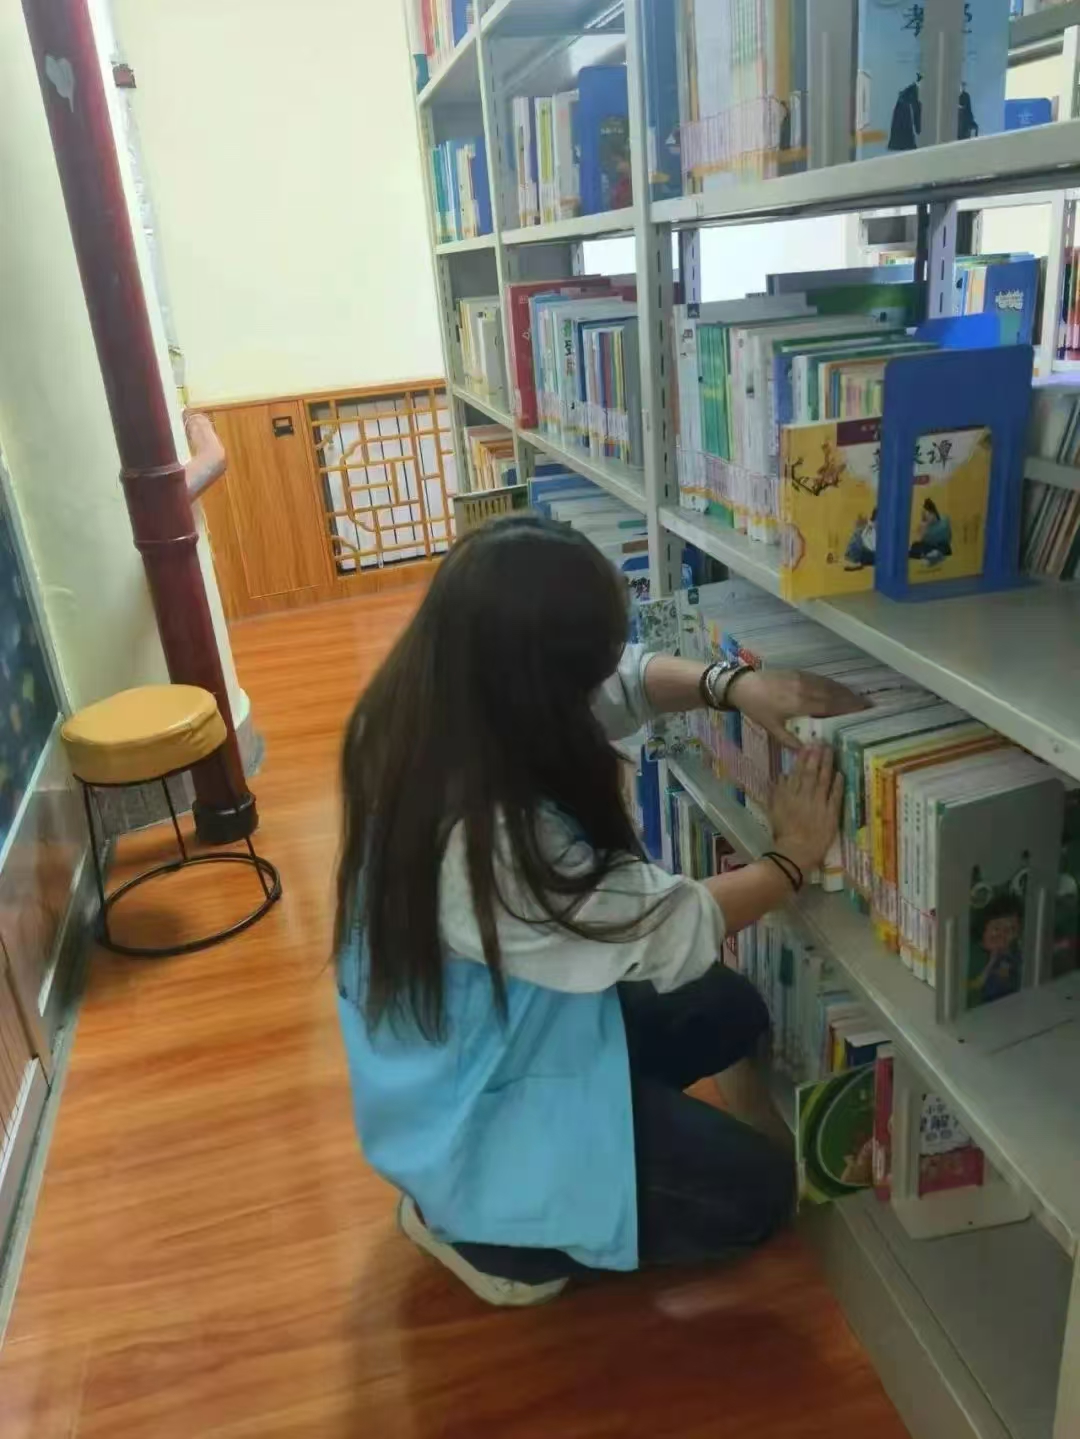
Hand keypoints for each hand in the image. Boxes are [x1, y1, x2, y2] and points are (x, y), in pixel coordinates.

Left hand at [729, 669, 867, 748]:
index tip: (864, 712)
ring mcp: (803, 679)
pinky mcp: (799, 673)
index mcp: (800, 704)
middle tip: (869, 707)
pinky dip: (833, 685)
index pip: (830, 706)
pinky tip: (840, 690)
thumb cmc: (757, 708)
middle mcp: (805, 689)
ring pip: (830, 685)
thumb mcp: (772, 728)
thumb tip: (807, 752)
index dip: (848, 709)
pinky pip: (821, 679)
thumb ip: (790, 741)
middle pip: (834, 695)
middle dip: (852, 700)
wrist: (743, 685)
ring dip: (846, 692)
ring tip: (860, 700)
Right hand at [769, 745, 842, 873]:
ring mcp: (819, 805)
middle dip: (817, 757)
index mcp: (790, 795)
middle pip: (812, 773)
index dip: (803, 758)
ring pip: (824, 781)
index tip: (808, 745)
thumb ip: (778, 791)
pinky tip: (840, 773)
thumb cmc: (783, 832)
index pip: (797, 772)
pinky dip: (837, 785)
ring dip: (828, 765)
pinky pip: (835, 796)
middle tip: (822, 743)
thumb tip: (783, 774)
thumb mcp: (774, 809)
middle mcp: (805, 796)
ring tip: (831, 752)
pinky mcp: (831, 814)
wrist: (795, 852)